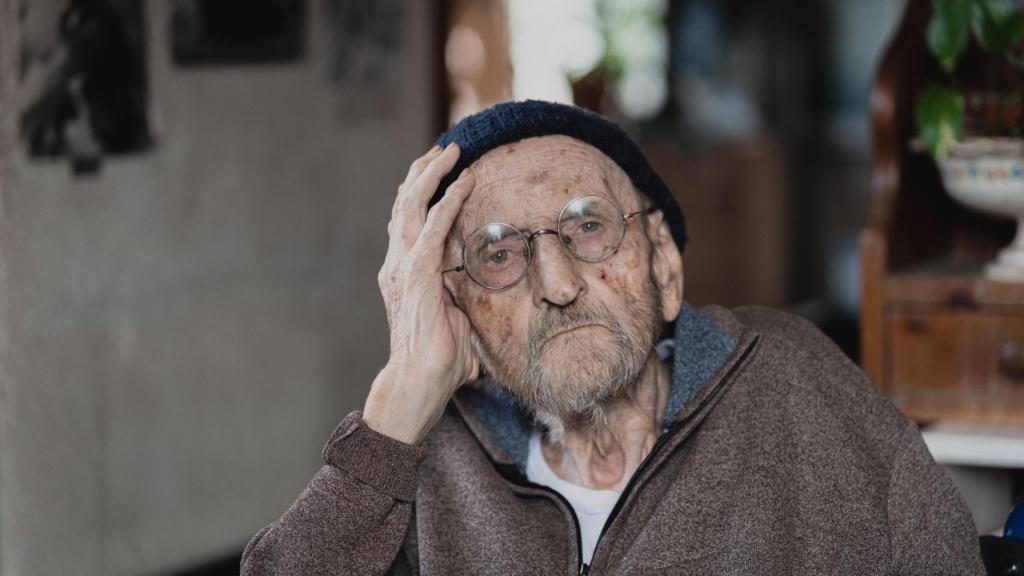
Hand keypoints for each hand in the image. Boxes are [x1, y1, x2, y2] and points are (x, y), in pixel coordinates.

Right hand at [363, 143, 478, 444]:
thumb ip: (467, 298)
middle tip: (445, 148)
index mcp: (405, 272)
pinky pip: (432, 231)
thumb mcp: (460, 319)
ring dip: (432, 176)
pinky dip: (447, 203)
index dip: (422, 190)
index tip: (441, 167)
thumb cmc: (442, 361)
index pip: (409, 220)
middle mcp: (398, 265)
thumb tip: (492, 295)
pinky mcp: (416, 279)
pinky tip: (462, 183)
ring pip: (412, 207)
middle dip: (424, 173)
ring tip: (451, 151)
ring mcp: (402, 270)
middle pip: (404, 205)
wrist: (419, 386)